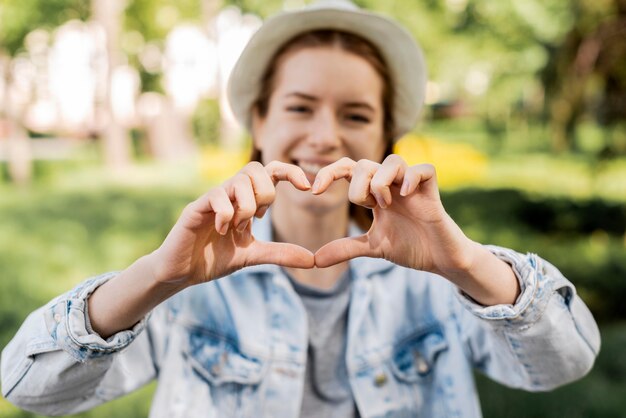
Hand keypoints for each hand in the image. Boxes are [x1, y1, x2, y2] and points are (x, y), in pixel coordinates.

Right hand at [150, 161, 314, 286]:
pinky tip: (222, 231)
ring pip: (238, 181)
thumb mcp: (252, 256)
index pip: (269, 172)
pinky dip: (227, 214)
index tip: (308, 187)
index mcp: (244, 200)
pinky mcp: (195, 208)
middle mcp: (229, 194)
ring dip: (246, 207)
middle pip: (255, 168)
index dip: (290, 171)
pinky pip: (217, 196)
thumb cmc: (213, 258)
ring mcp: (212, 198)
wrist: (182, 273)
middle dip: (266, 193)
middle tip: (258, 219)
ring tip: (237, 229)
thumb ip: (279, 254)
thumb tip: (312, 260)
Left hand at [313, 155, 475, 276]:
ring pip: (392, 160)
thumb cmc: (411, 247)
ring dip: (381, 181)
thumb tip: (315, 260)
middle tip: (367, 207)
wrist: (440, 259)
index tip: (314, 191)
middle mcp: (392, 185)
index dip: (329, 173)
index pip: (348, 169)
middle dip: (357, 185)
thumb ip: (346, 248)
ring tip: (386, 204)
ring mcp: (412, 186)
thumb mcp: (372, 247)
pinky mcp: (432, 192)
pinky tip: (406, 195)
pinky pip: (424, 169)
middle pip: (364, 163)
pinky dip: (412, 178)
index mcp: (375, 193)